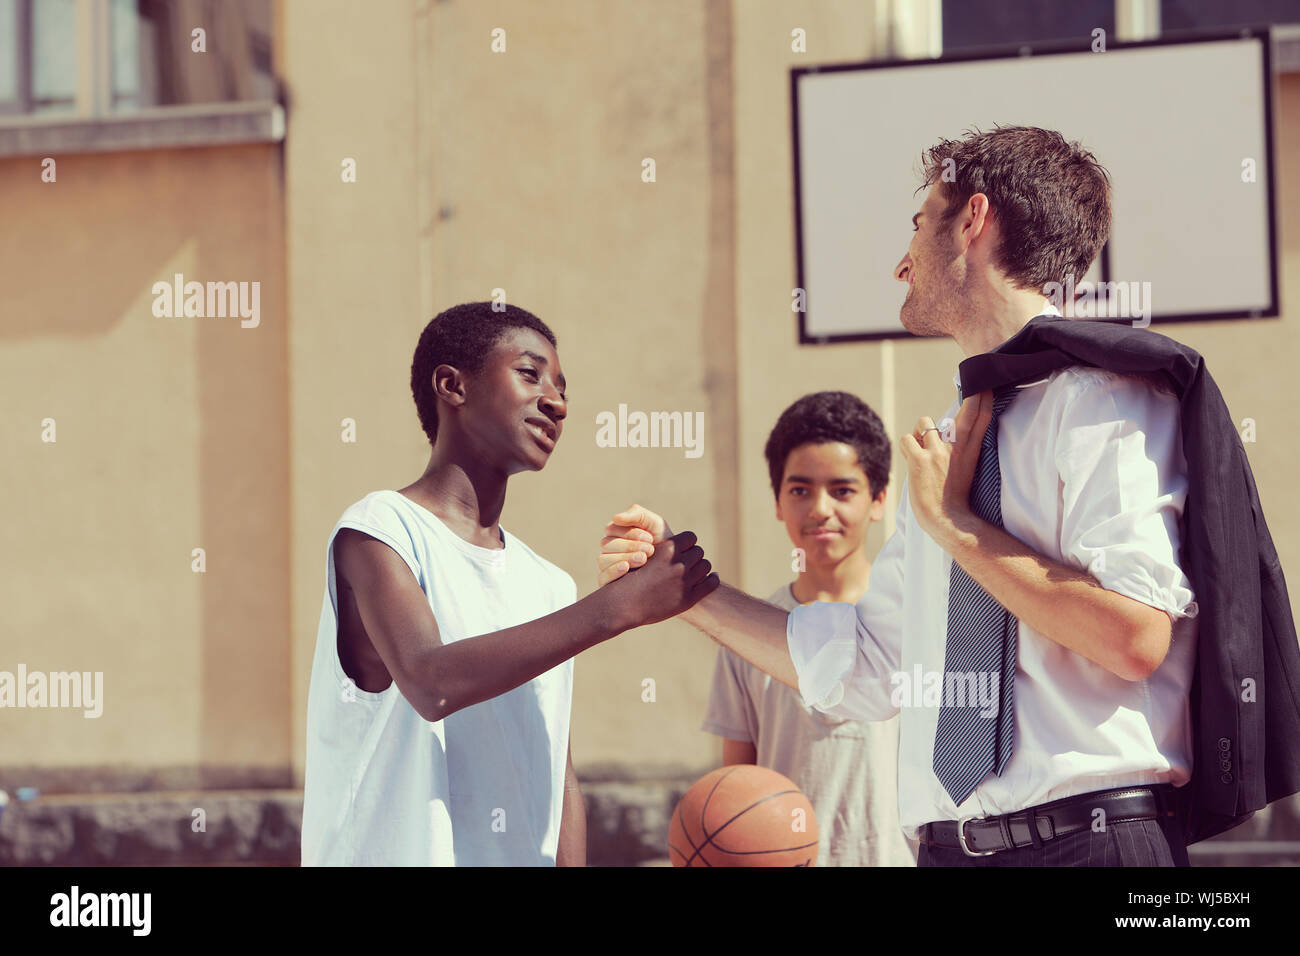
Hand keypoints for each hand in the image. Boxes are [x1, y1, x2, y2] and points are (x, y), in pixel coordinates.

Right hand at [597, 504, 673, 585]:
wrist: (673, 565)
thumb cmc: (663, 542)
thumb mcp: (655, 524)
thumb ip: (637, 515)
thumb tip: (615, 517)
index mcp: (616, 532)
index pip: (612, 529)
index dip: (631, 533)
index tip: (650, 538)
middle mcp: (609, 548)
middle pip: (607, 544)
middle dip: (630, 546)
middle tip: (650, 550)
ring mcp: (607, 565)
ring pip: (603, 559)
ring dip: (624, 557)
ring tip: (643, 559)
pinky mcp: (608, 581)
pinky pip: (602, 577)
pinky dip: (612, 571)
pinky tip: (626, 567)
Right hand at [604, 530, 718, 628]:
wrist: (624, 605)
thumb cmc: (629, 578)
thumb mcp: (643, 555)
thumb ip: (662, 549)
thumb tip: (676, 541)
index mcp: (667, 550)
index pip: (690, 537)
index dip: (687, 542)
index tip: (684, 547)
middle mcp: (678, 564)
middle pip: (699, 551)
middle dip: (693, 555)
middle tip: (688, 561)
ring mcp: (685, 582)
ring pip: (706, 565)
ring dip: (701, 567)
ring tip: (695, 571)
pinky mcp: (689, 598)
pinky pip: (712, 583)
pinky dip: (712, 579)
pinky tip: (711, 578)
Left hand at [898, 390, 991, 543]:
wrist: (947, 521)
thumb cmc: (951, 497)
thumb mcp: (964, 469)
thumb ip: (958, 449)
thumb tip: (947, 430)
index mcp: (969, 452)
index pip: (981, 419)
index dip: (983, 399)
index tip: (985, 384)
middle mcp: (956, 449)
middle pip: (967, 413)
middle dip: (973, 396)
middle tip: (973, 386)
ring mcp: (938, 453)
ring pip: (924, 423)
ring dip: (919, 434)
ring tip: (921, 450)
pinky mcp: (919, 460)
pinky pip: (907, 439)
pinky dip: (906, 447)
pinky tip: (911, 459)